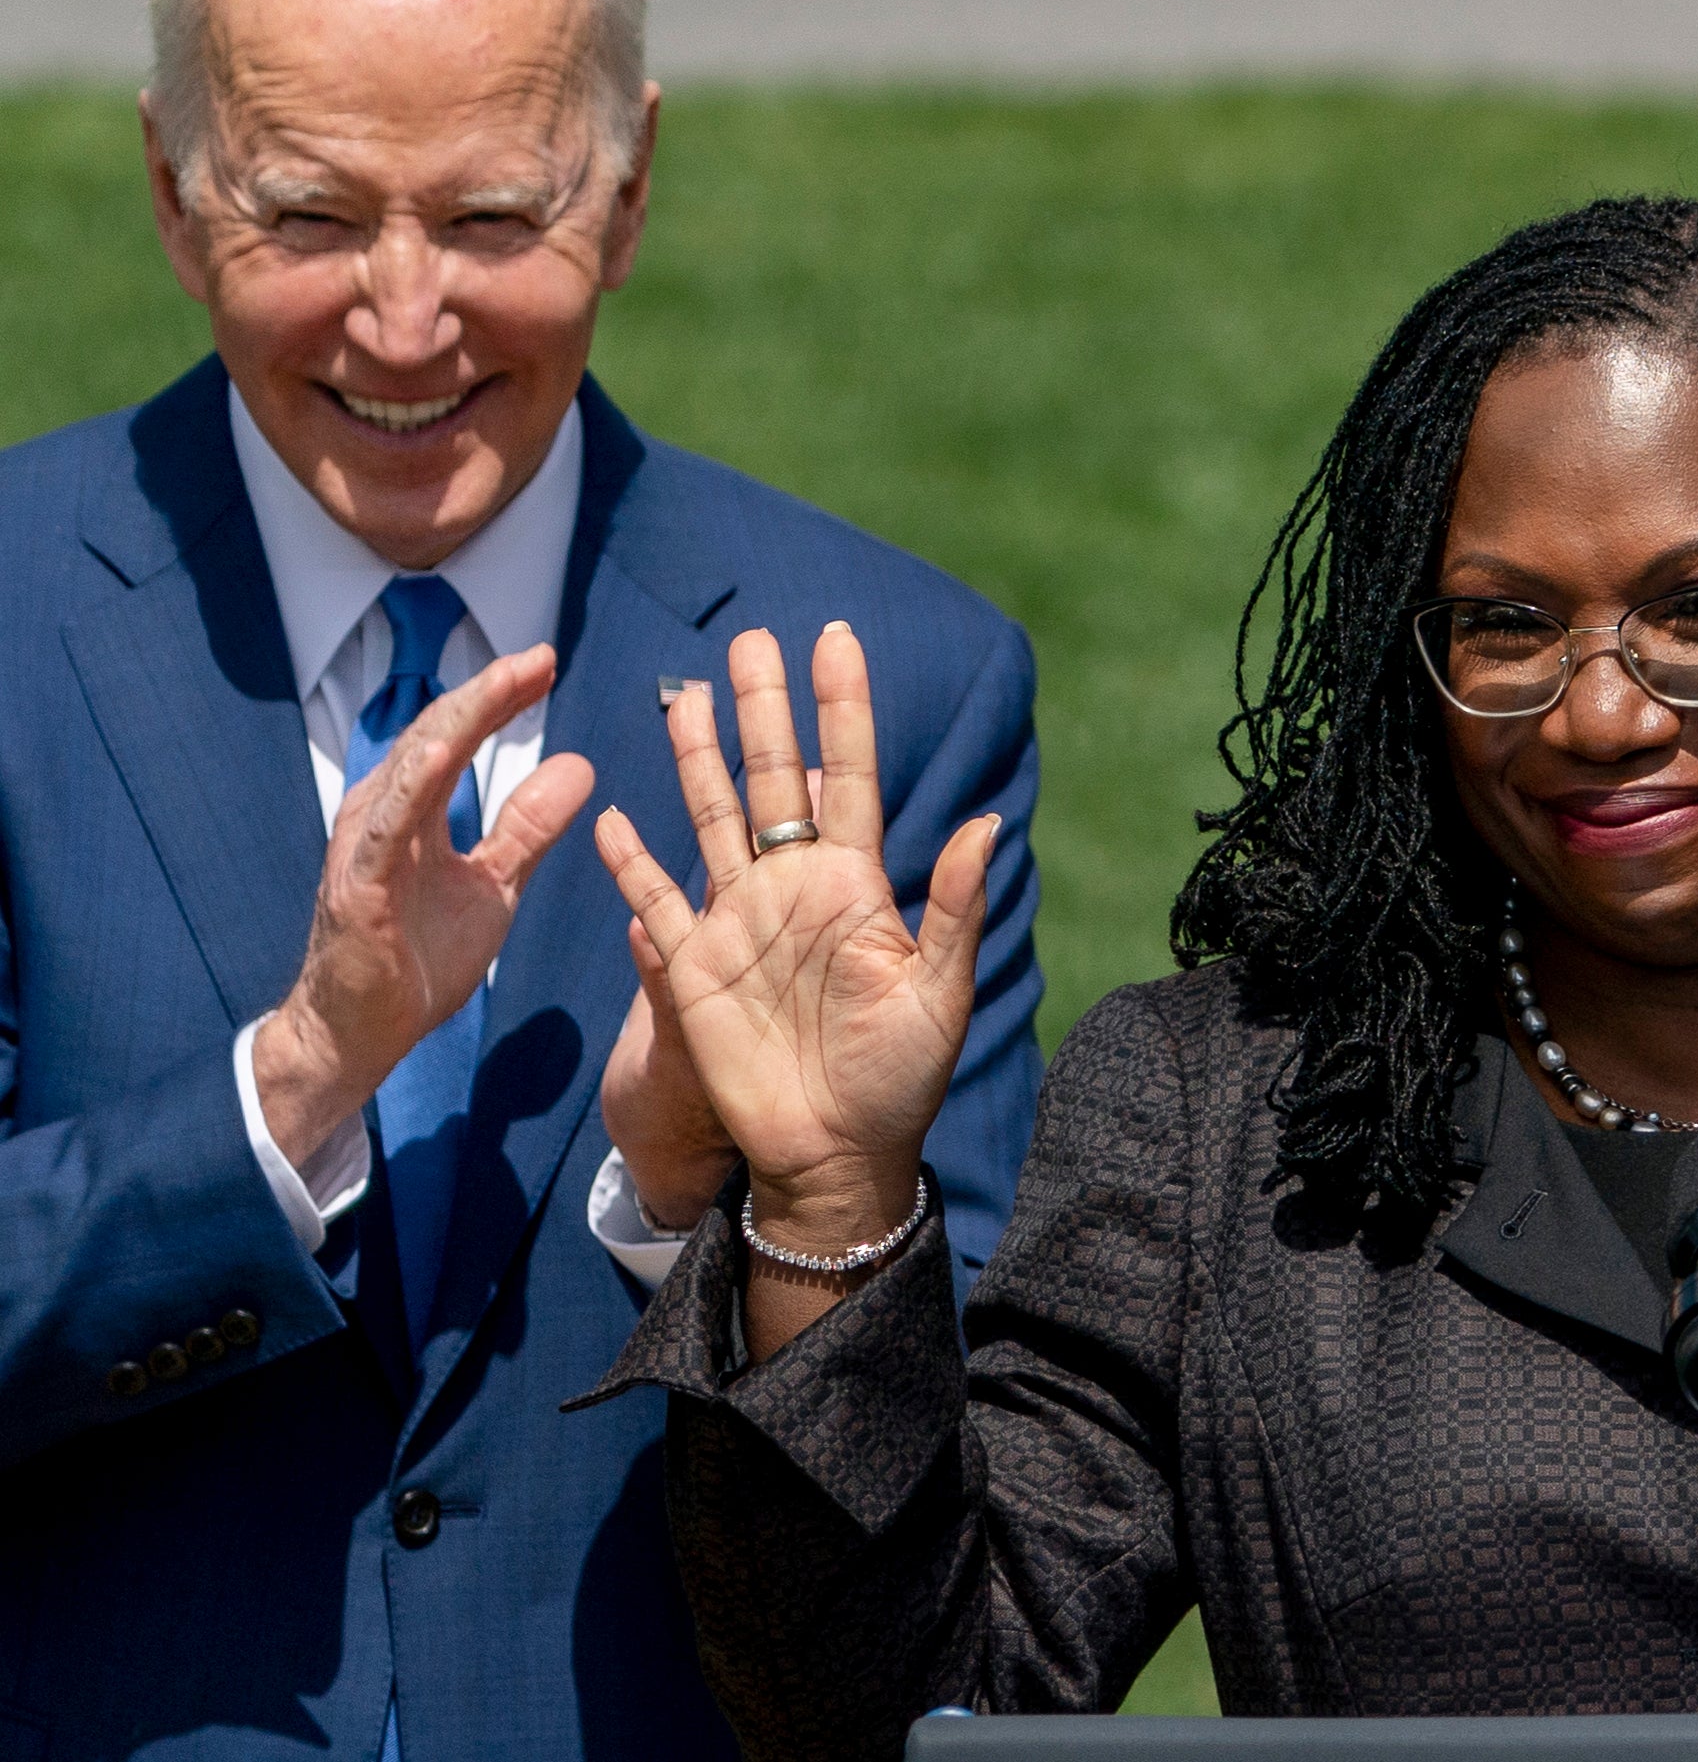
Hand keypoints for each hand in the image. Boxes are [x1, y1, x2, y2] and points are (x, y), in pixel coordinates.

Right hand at [256, 647, 596, 1165]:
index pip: (460, 736)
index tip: (546, 662)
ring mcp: (365, 849)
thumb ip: (528, 827)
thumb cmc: (417, 957)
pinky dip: (410, 788)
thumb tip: (578, 765)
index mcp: (414, 810)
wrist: (363, 1035)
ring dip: (457, 722)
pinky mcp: (356, 888)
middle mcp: (383, 815)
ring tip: (502, 681)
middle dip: (487, 693)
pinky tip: (441, 753)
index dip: (500, 698)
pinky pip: (384, 830)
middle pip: (435, 735)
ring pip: (410, 768)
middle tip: (539, 656)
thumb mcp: (494, 885)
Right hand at [593, 625, 994, 1265]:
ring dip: (700, 759)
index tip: (836, 640)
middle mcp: (794, 891)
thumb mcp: (941, 992)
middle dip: (765, 708)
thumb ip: (956, 907)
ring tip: (687, 694)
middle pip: (774, 779)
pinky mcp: (695, 971)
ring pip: (713, 820)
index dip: (842, 709)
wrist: (836, 1155)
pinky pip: (656, 908)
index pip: (848, 776)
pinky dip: (634, 867)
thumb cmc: (900, 1079)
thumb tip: (987, 823)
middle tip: (753, 638)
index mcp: (856, 886)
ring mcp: (740, 924)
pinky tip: (613, 821)